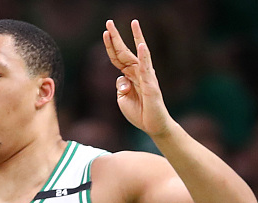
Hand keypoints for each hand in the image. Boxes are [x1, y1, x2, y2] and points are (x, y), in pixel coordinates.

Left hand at [102, 19, 171, 136]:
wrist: (152, 125)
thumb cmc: (139, 112)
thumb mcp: (122, 98)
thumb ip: (120, 86)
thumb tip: (121, 78)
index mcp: (129, 75)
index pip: (117, 57)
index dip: (110, 45)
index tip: (105, 32)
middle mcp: (138, 72)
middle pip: (125, 51)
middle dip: (117, 36)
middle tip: (109, 22)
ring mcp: (146, 76)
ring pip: (139, 54)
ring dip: (136, 37)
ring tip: (133, 23)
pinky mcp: (151, 85)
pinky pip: (147, 68)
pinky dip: (144, 57)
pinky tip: (142, 46)